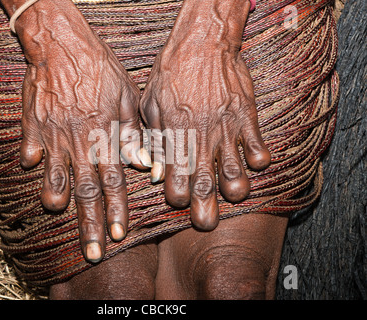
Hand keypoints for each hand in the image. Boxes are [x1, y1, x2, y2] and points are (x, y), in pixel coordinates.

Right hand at [1, 0, 148, 262]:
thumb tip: (140, 165)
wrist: (63, 43)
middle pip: (85, 189)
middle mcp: (79, 140)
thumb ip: (132, 133)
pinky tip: (34, 173)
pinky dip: (33, 161)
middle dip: (90, 223)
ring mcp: (53, 133)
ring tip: (58, 215)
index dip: (116, 211)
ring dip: (57, 197)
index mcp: (105, 136)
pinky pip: (31, 147)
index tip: (118, 236)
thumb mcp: (127, 97)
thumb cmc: (100, 69)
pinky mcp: (33, 123)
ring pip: (55, 174)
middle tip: (91, 252)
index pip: (113, 182)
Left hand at [140, 0, 270, 229]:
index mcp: (173, 136)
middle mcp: (200, 137)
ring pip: (235, 172)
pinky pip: (258, 147)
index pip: (174, 182)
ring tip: (233, 195)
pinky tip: (254, 161)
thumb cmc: (170, 73)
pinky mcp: (246, 116)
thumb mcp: (150, 105)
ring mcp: (225, 128)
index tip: (179, 200)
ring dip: (236, 189)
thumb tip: (153, 171)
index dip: (176, 198)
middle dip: (206, 211)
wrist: (201, 42)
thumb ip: (152, 140)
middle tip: (207, 225)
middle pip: (204, 185)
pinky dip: (259, 160)